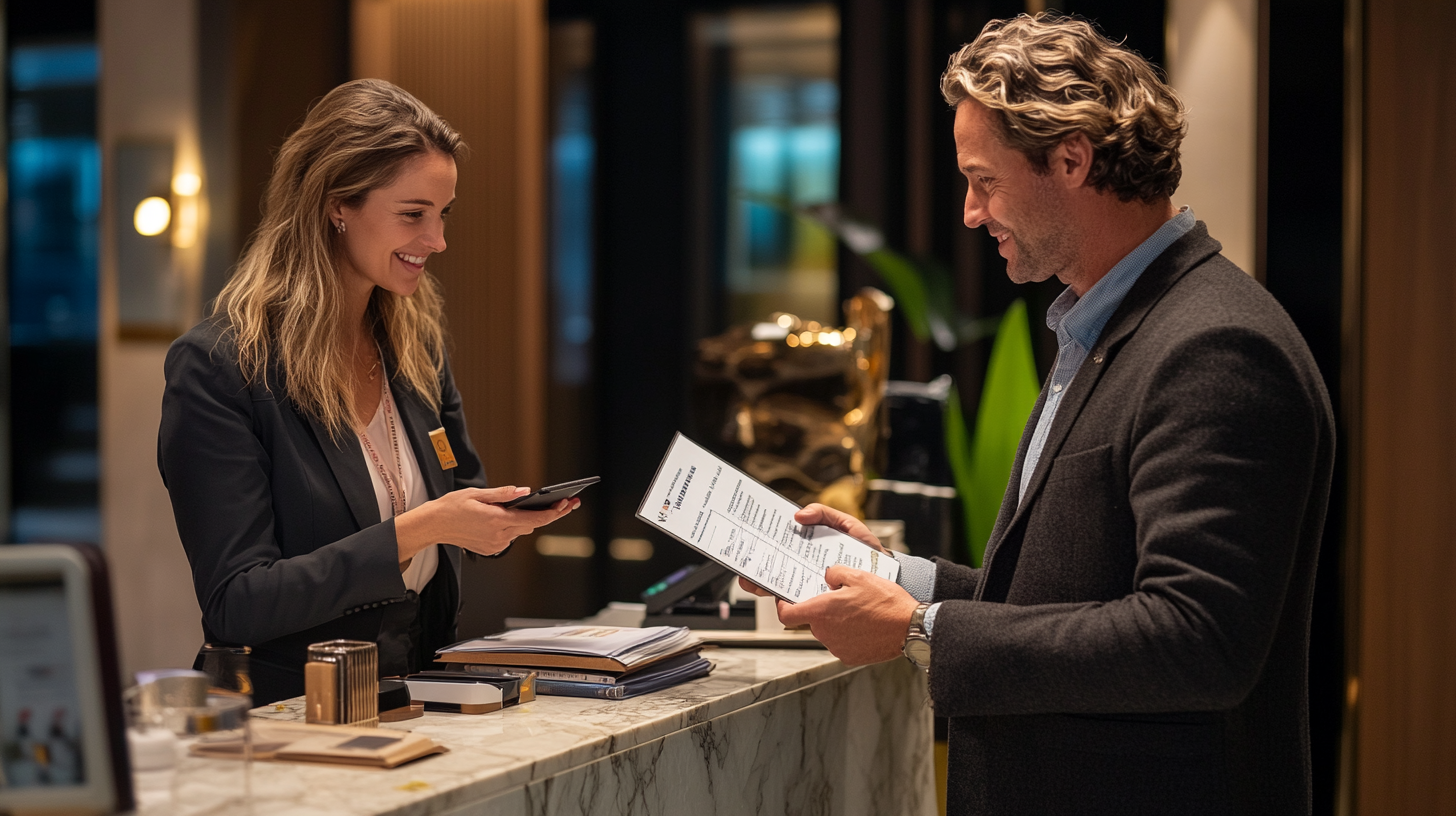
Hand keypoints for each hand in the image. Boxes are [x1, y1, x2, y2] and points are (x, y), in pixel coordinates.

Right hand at [395, 486, 577, 560]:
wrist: (434, 525)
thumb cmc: (453, 506)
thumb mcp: (478, 493)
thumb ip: (504, 494)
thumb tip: (526, 492)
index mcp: (497, 520)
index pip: (534, 519)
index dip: (553, 513)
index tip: (567, 505)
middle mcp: (499, 535)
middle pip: (532, 525)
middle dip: (550, 514)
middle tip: (568, 503)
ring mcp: (496, 544)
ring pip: (521, 531)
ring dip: (529, 519)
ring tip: (544, 506)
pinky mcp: (491, 549)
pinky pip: (510, 536)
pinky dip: (514, 526)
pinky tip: (513, 516)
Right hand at [737, 503, 883, 596]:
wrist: (886, 574)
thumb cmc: (865, 548)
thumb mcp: (846, 523)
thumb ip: (824, 513)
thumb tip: (799, 515)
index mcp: (805, 546)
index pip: (776, 543)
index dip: (759, 540)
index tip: (747, 535)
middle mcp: (802, 566)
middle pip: (769, 566)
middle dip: (752, 564)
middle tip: (746, 560)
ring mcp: (808, 584)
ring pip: (777, 586)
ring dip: (763, 584)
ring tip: (757, 579)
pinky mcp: (817, 601)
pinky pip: (797, 602)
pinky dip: (785, 599)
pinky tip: (779, 594)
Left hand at [775, 565, 918, 665]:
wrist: (909, 627)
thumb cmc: (885, 602)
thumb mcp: (858, 575)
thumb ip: (835, 572)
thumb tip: (829, 576)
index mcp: (821, 612)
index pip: (786, 615)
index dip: (783, 607)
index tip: (786, 600)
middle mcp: (825, 633)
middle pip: (811, 621)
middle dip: (821, 609)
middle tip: (839, 598)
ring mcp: (837, 647)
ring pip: (827, 631)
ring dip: (836, 621)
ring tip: (858, 610)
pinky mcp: (850, 657)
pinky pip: (841, 642)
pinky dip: (848, 634)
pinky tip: (864, 624)